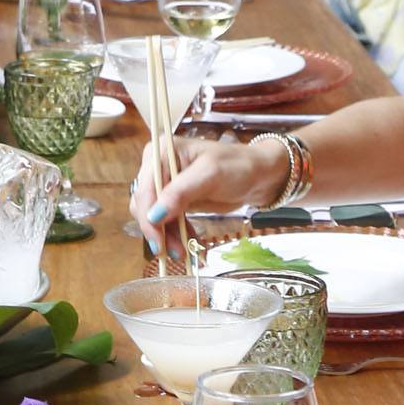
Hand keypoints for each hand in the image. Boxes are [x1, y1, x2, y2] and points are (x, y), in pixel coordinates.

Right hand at [130, 131, 284, 248]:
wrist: (258, 175)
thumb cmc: (237, 166)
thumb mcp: (210, 175)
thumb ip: (180, 193)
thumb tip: (153, 215)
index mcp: (161, 152)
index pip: (144, 189)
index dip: (148, 218)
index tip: (158, 243)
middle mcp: (157, 166)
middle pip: (145, 205)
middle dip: (158, 230)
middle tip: (177, 252)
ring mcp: (166, 183)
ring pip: (154, 216)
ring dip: (168, 236)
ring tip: (186, 252)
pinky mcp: (175, 199)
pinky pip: (167, 221)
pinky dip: (176, 234)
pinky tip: (191, 242)